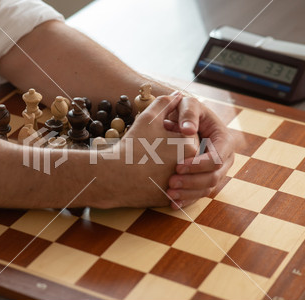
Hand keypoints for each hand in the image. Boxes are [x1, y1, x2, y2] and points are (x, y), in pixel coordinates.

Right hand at [112, 93, 197, 207]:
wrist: (114, 176)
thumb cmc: (133, 145)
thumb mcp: (149, 117)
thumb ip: (166, 103)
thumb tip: (178, 95)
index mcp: (190, 146)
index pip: (187, 135)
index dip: (170, 132)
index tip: (154, 136)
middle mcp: (190, 168)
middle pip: (184, 153)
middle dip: (170, 149)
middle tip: (149, 149)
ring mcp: (180, 186)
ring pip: (177, 171)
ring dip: (165, 165)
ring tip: (146, 161)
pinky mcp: (169, 199)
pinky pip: (168, 187)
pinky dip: (158, 181)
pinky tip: (144, 175)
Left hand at [164, 96, 234, 209]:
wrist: (183, 121)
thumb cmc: (188, 111)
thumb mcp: (189, 104)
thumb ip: (188, 112)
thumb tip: (187, 130)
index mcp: (224, 140)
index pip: (217, 158)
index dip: (199, 165)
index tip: (178, 166)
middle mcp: (224, 159)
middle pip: (213, 177)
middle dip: (192, 182)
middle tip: (171, 182)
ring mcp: (216, 171)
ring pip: (206, 188)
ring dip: (188, 194)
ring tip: (169, 194)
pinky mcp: (205, 179)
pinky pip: (199, 194)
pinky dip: (186, 199)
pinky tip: (173, 203)